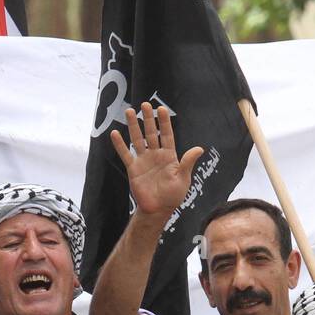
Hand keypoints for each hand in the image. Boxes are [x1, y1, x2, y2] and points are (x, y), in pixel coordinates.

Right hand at [110, 102, 203, 218]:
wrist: (158, 209)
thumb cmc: (173, 196)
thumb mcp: (183, 178)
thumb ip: (188, 162)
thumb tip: (199, 148)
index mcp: (169, 156)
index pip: (167, 135)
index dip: (164, 123)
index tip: (162, 109)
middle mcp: (155, 155)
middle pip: (151, 133)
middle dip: (148, 119)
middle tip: (145, 105)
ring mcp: (143, 161)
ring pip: (137, 139)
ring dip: (133, 126)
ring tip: (129, 111)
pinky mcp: (133, 168)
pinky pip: (125, 154)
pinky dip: (119, 144)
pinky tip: (114, 133)